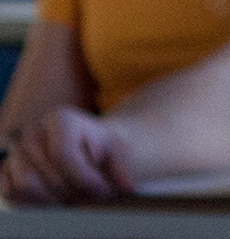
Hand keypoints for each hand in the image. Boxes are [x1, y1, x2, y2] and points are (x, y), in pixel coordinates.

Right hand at [1, 108, 135, 203]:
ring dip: (53, 199)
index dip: (83, 178)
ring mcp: (16, 150)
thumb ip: (122, 168)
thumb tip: (127, 187)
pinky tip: (55, 199)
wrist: (88, 150)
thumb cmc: (102, 150)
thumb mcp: (118, 153)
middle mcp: (33, 131)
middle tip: (91, 198)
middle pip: (46, 173)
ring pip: (25, 185)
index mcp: (60, 118)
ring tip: (74, 198)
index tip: (103, 191)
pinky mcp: (7, 169)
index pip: (62, 154)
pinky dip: (32, 202)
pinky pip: (10, 191)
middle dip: (73, 192)